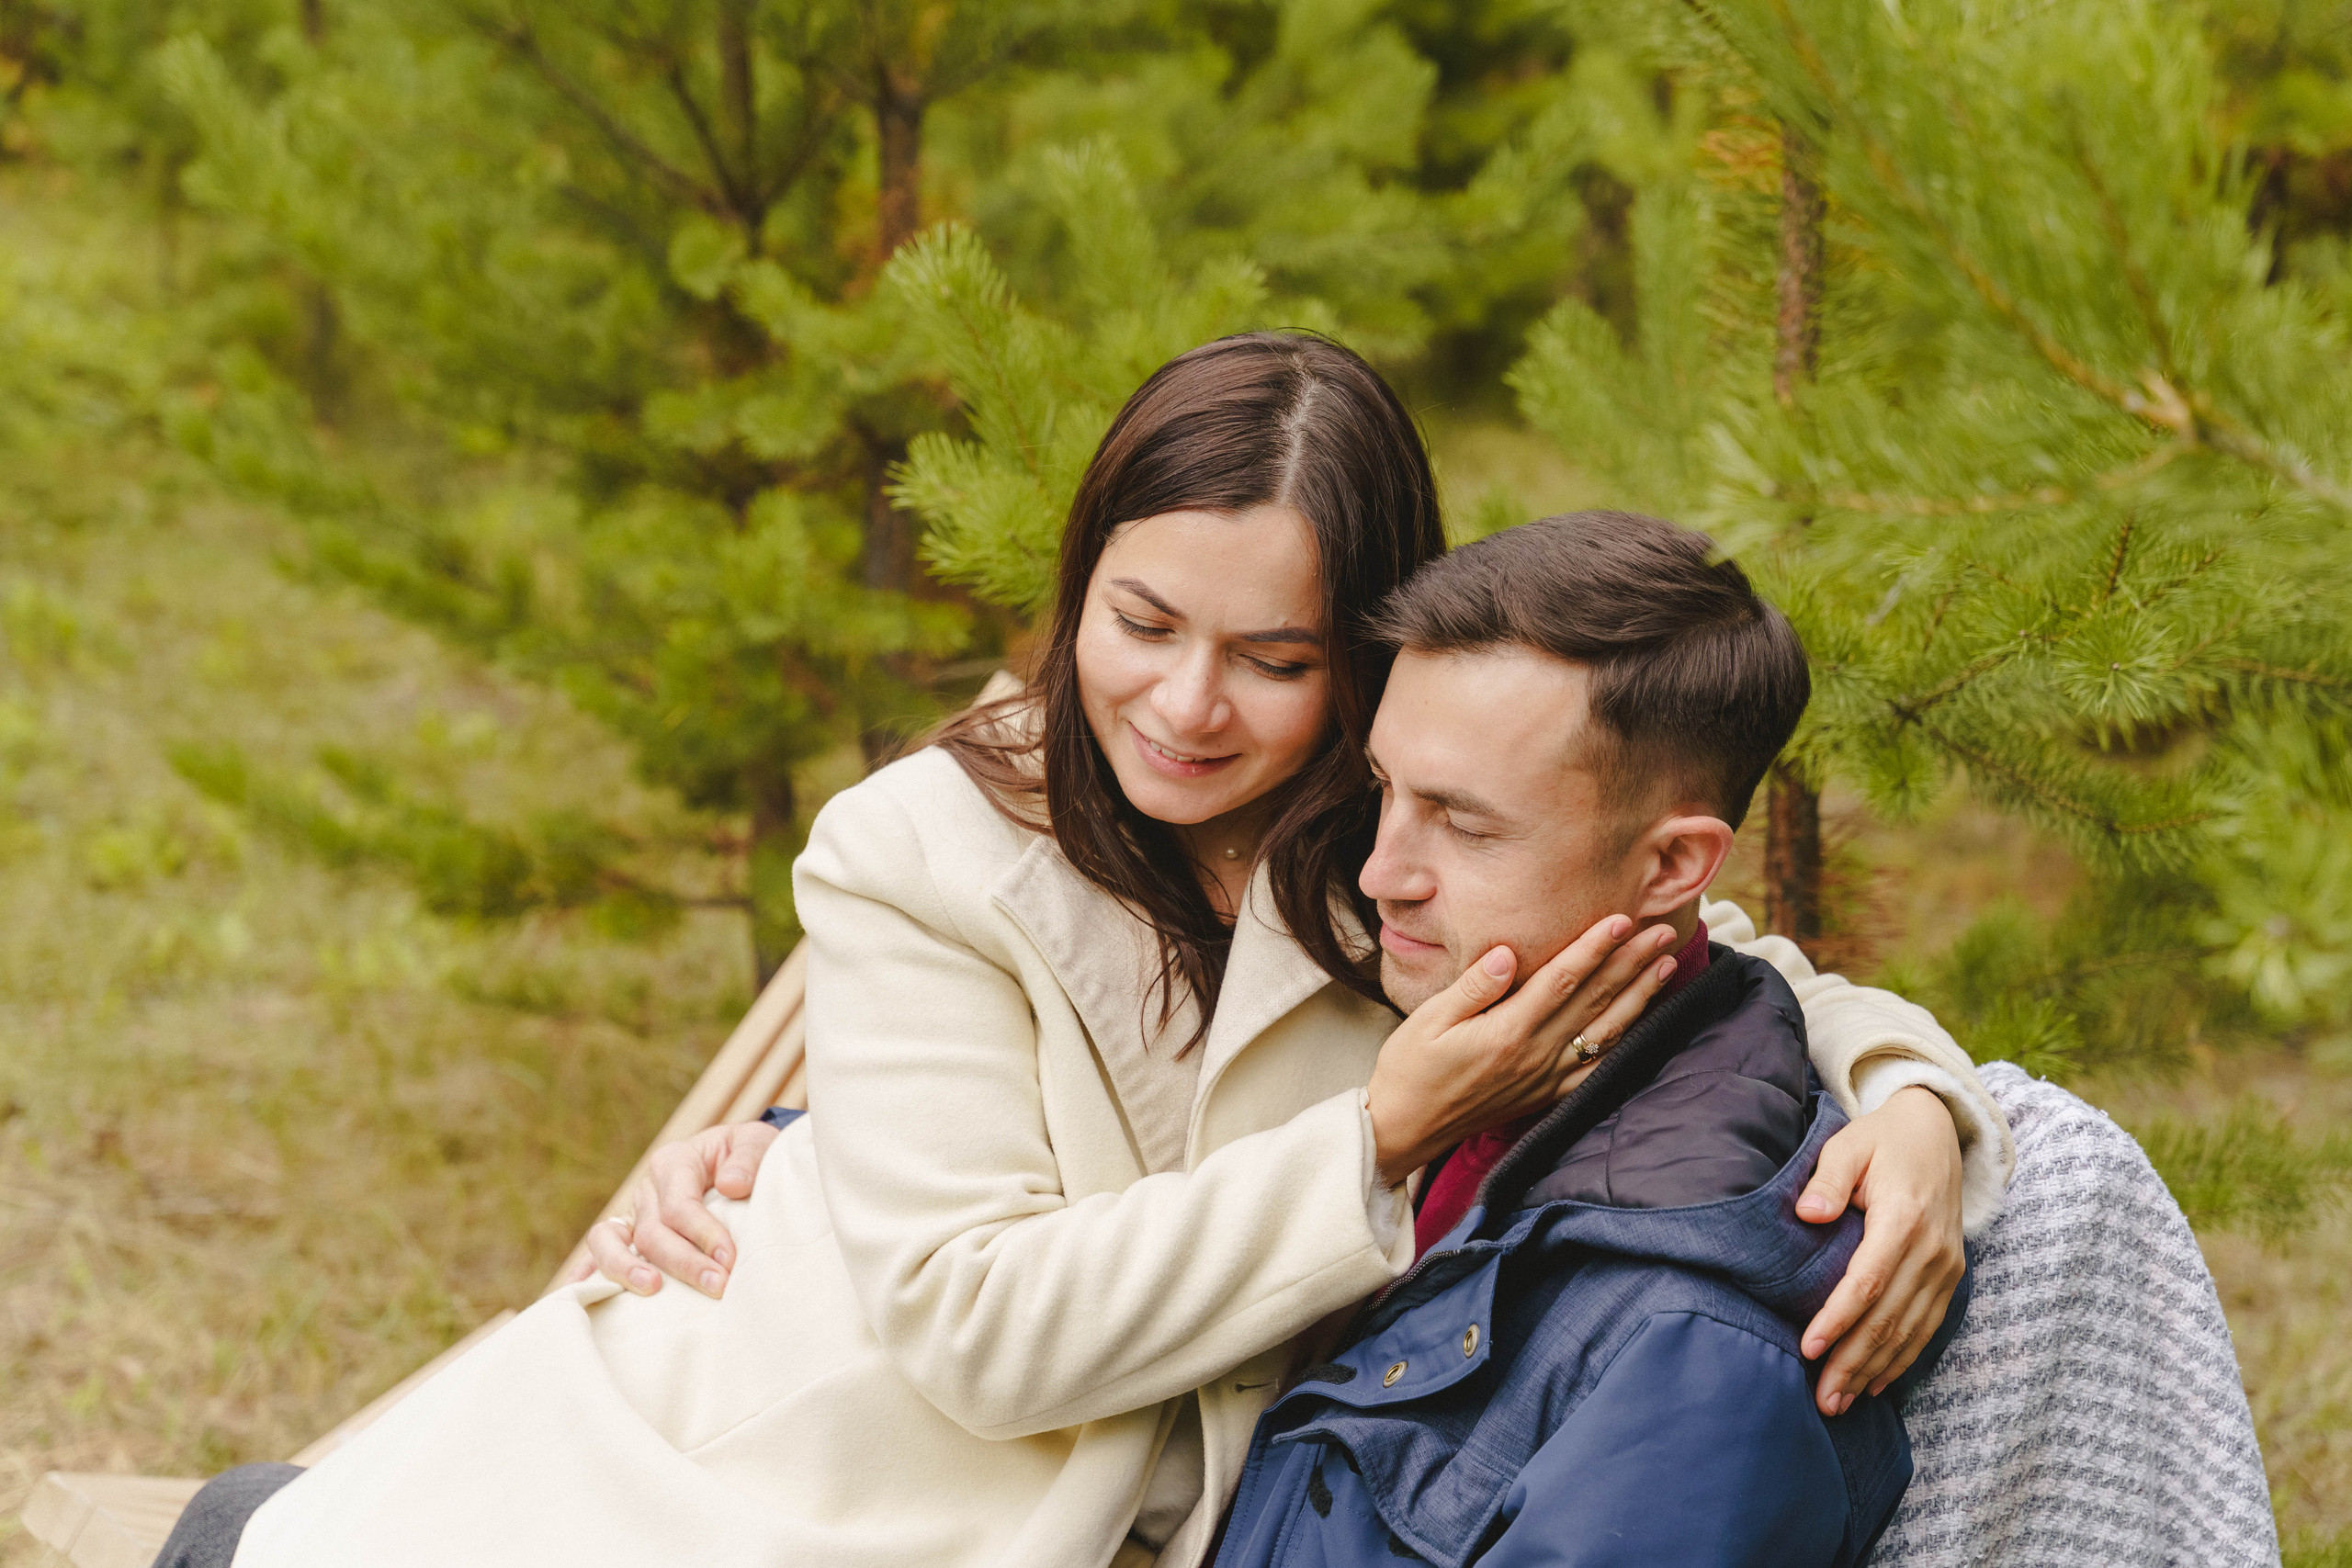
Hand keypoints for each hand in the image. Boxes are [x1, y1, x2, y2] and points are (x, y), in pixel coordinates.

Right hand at [560, 1119, 780, 1297]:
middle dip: (683, 1262)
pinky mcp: (628, 1237)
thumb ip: (749, 1159)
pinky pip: (597, 1254)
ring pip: (609, 1242)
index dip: (703, 1234)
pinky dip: (585, 1274)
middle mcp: (648, 1189)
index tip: (730, 1260)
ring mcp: (633, 1214)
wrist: (739, 1162)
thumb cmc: (748, 1157)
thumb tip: (731, 1185)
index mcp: (675, 1161)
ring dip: (626, 1270)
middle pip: (651, 1231)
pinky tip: (577, 1297)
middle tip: (717, 1286)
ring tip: (652, 1290)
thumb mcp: (758, 1142)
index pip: (680, 1204)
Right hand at [1365, 915, 1683, 1185]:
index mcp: (1507, 1032)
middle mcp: (1535, 1056)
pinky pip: (1596, 1068)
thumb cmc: (1409, 1069)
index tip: (1622, 919)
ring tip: (1664, 967)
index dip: (1595, 948)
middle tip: (1661, 932)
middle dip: (1631, 963)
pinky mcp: (1546, 1095)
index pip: (1562, 980)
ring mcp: (1545, 1079)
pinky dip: (1624, 1043)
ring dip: (1638, 997)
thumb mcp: (1427, 1020)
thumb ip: (1472, 986)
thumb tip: (1506, 953)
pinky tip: (1640, 1023)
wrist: (1405, 1128)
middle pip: (1594, 1001)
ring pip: (1605, 1033)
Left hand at [1796, 1085, 1966, 1415]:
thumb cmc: (1881, 1141)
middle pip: (1890, 1318)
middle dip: (1853, 1362)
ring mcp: (1946, 1266)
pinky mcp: (1951, 1275)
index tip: (1809, 1349)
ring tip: (1840, 1403)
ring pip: (1910, 1331)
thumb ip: (1828, 1179)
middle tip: (1821, 1400)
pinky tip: (1876, 1383)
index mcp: (1904, 1218)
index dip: (1839, 1319)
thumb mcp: (1848, 1144)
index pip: (1869, 1281)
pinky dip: (1902, 1359)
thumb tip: (1808, 1213)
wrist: (1936, 1133)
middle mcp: (1932, 1250)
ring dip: (1875, 1371)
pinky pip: (1927, 1327)